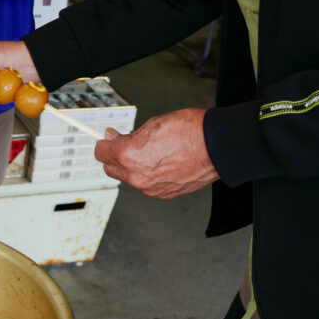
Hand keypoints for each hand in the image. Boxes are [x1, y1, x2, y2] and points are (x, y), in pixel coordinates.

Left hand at [94, 108, 219, 198]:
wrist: (217, 147)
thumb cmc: (191, 132)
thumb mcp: (153, 123)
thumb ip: (130, 135)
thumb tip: (116, 139)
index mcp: (129, 155)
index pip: (101, 152)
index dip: (104, 143)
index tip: (108, 140)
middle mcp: (137, 176)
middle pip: (111, 169)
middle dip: (115, 157)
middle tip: (126, 144)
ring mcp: (150, 188)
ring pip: (129, 179)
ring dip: (133, 167)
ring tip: (151, 152)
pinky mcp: (163, 194)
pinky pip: (148, 185)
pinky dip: (150, 175)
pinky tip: (162, 162)